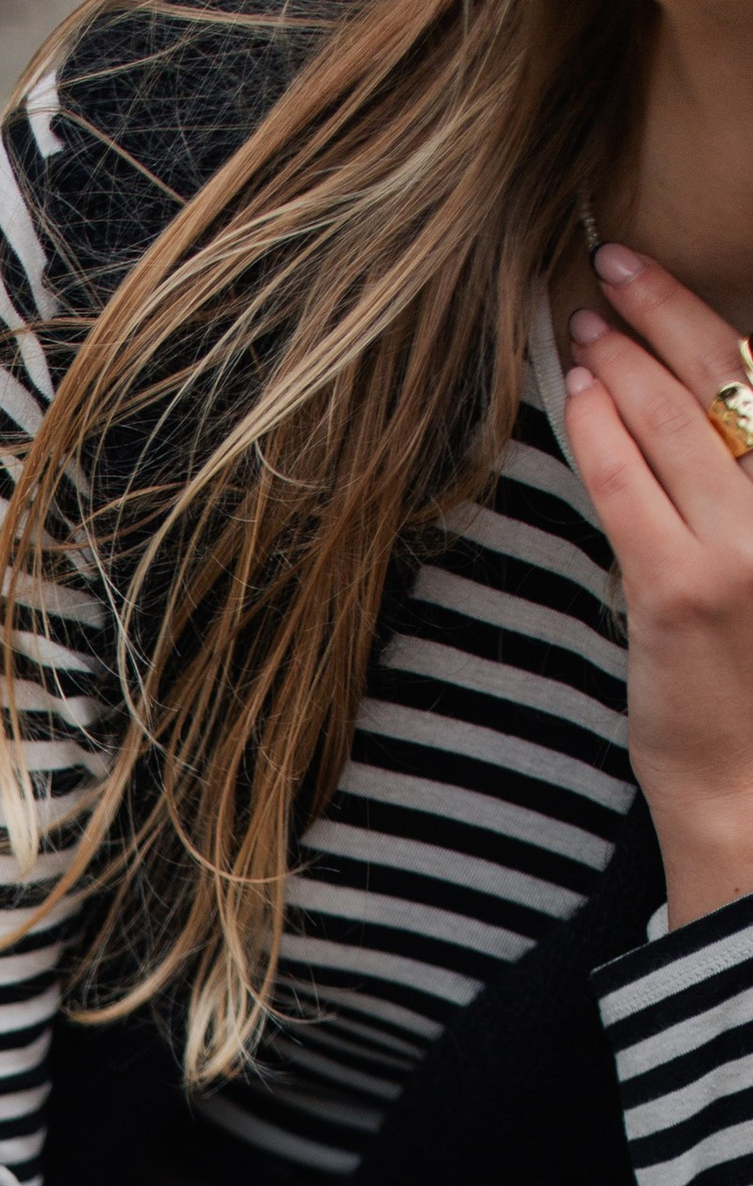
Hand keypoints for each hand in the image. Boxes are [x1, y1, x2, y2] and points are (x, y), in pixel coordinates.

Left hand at [563, 248, 752, 927]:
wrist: (752, 795)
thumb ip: (741, 493)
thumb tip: (689, 412)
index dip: (715, 317)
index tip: (664, 278)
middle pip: (727, 376)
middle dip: (666, 307)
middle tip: (615, 262)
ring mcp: (742, 546)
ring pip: (674, 419)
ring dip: (623, 357)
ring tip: (586, 322)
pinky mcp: (681, 589)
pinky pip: (628, 484)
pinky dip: (598, 429)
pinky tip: (577, 392)